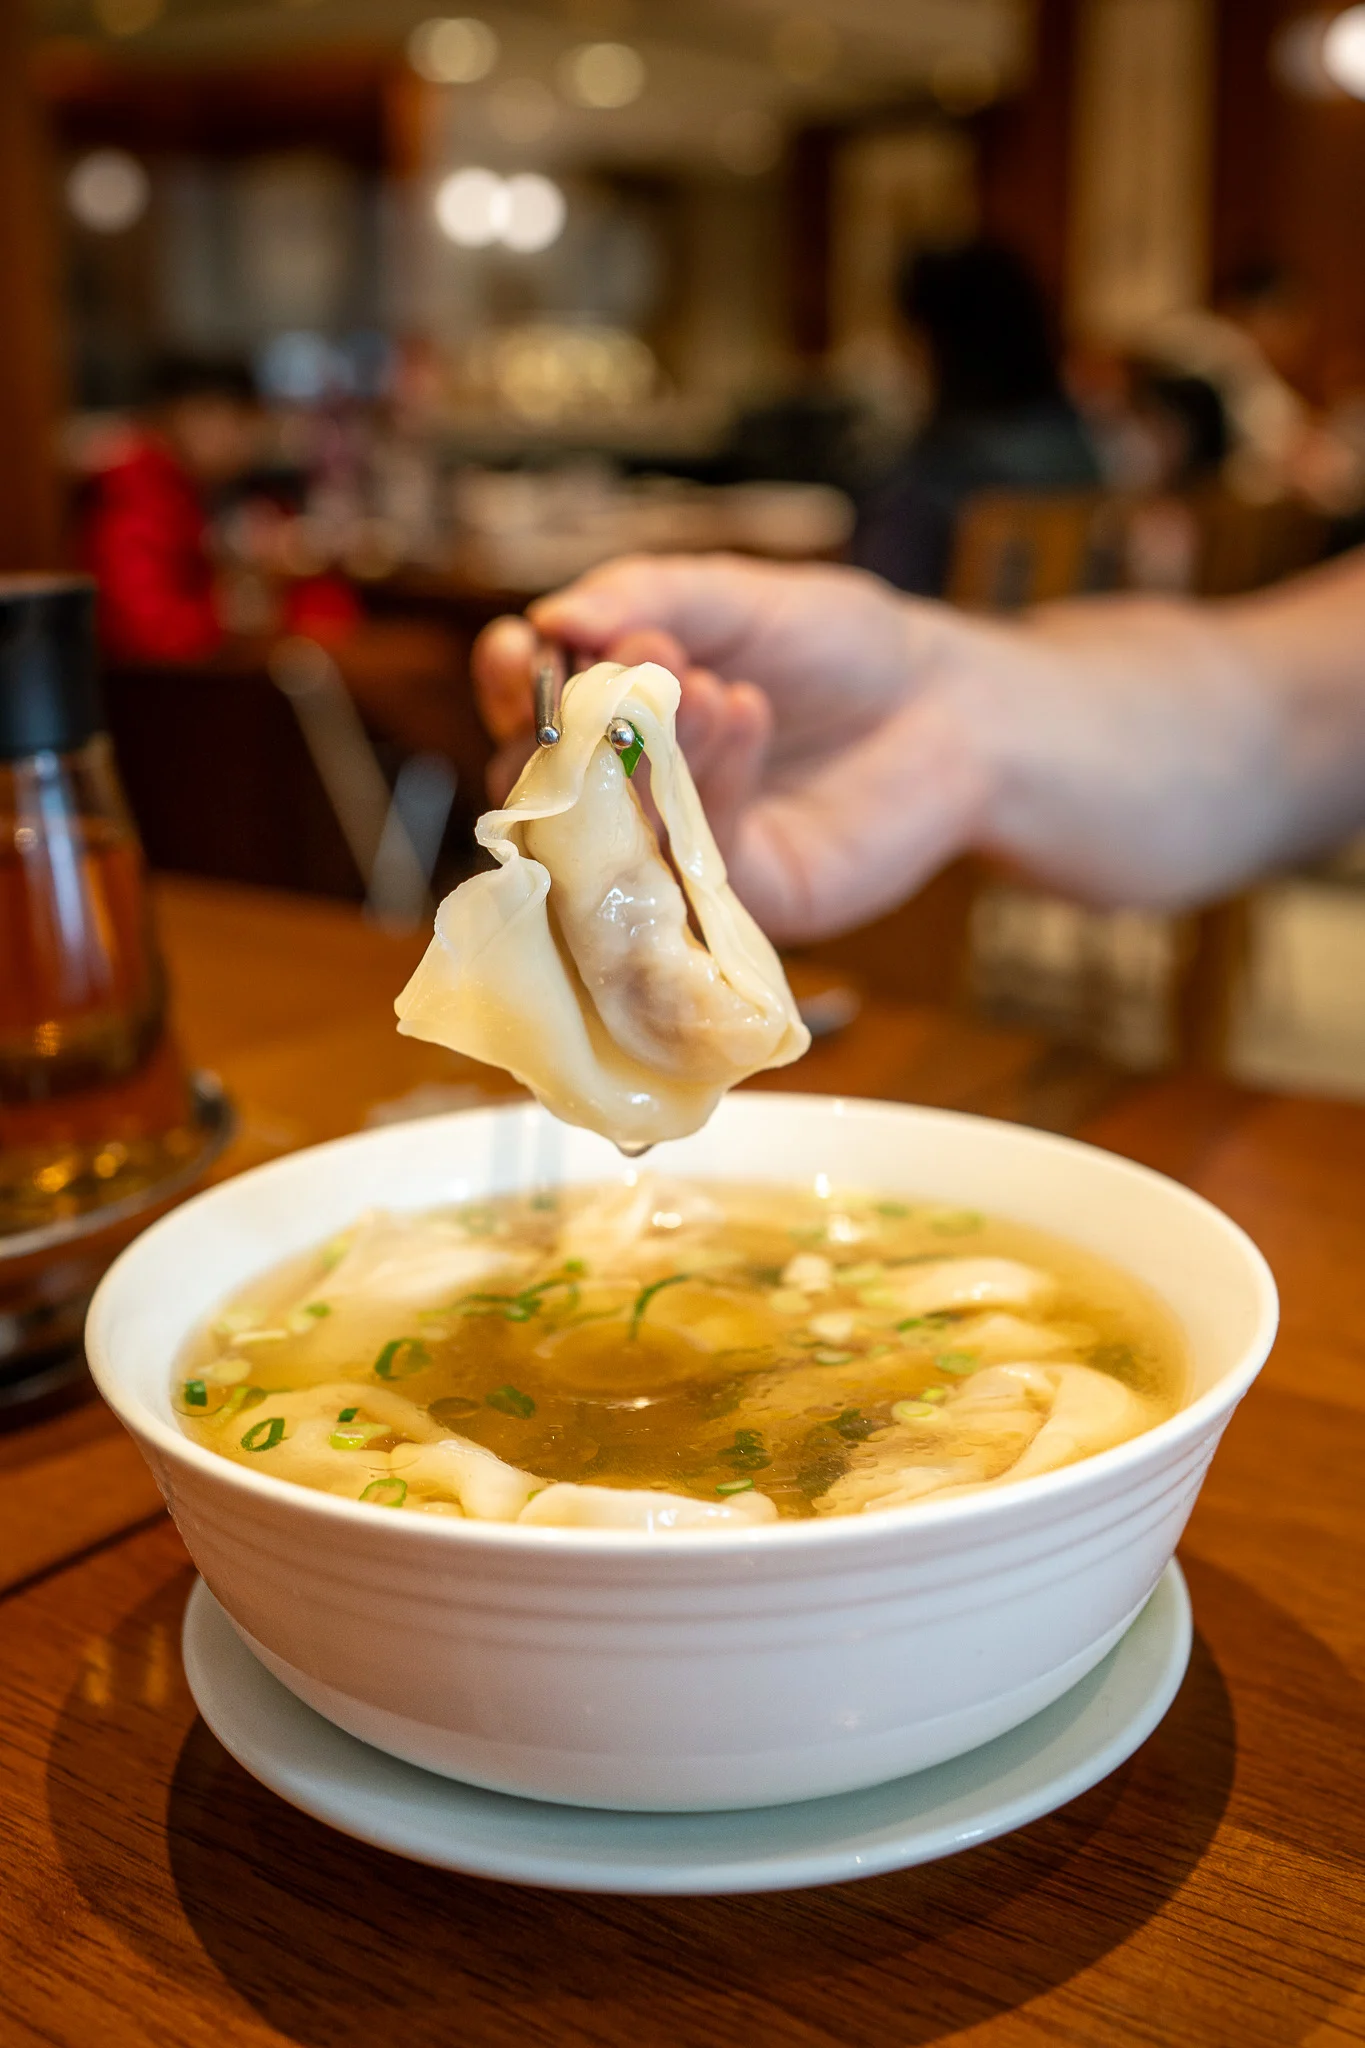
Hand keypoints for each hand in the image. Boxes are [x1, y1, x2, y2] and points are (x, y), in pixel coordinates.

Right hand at [472, 553, 994, 942]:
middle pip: (544, 786)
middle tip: (618, 675)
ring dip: (650, 746)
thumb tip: (554, 616)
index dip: (511, 682)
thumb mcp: (741, 597)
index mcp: (616, 709)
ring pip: (614, 826)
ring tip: (706, 682)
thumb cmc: (844, 649)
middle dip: (567, 729)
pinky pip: (689, 857)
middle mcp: (630, 789)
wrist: (954, 711)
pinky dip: (710, 780)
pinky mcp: (735, 899)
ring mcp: (676, 852)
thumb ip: (652, 597)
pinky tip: (746, 712)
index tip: (519, 649)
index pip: (528, 706)